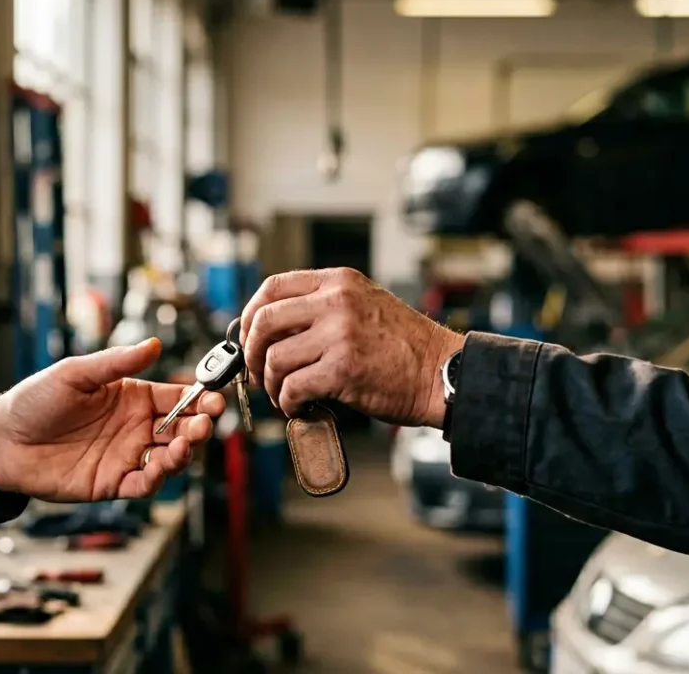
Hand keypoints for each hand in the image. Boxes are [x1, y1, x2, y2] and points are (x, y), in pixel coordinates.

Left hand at [0, 338, 225, 501]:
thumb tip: (152, 344)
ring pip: (169, 458)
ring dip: (183, 452)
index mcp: (133, 397)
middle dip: (199, 427)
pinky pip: (144, 485)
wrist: (2, 441)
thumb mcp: (75, 374)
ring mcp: (126, 456)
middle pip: (181, 429)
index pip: (178, 397)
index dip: (199, 398)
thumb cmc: (35, 401)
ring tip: (182, 444)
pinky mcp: (112, 483)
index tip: (213, 398)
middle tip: (202, 423)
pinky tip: (158, 468)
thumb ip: (115, 362)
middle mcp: (136, 427)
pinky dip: (157, 479)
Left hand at [240, 268, 464, 426]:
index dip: (250, 315)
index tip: (248, 337)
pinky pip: (293, 387)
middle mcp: (336, 302)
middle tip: (259, 372)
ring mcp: (339, 334)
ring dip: (272, 384)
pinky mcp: (342, 369)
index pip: (272, 287)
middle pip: (264, 321)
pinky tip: (301, 406)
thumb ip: (322, 309)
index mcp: (338, 282)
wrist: (440, 372)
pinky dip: (289, 402)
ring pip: (275, 359)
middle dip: (253, 353)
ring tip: (285, 395)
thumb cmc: (405, 346)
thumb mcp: (363, 306)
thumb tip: (274, 331)